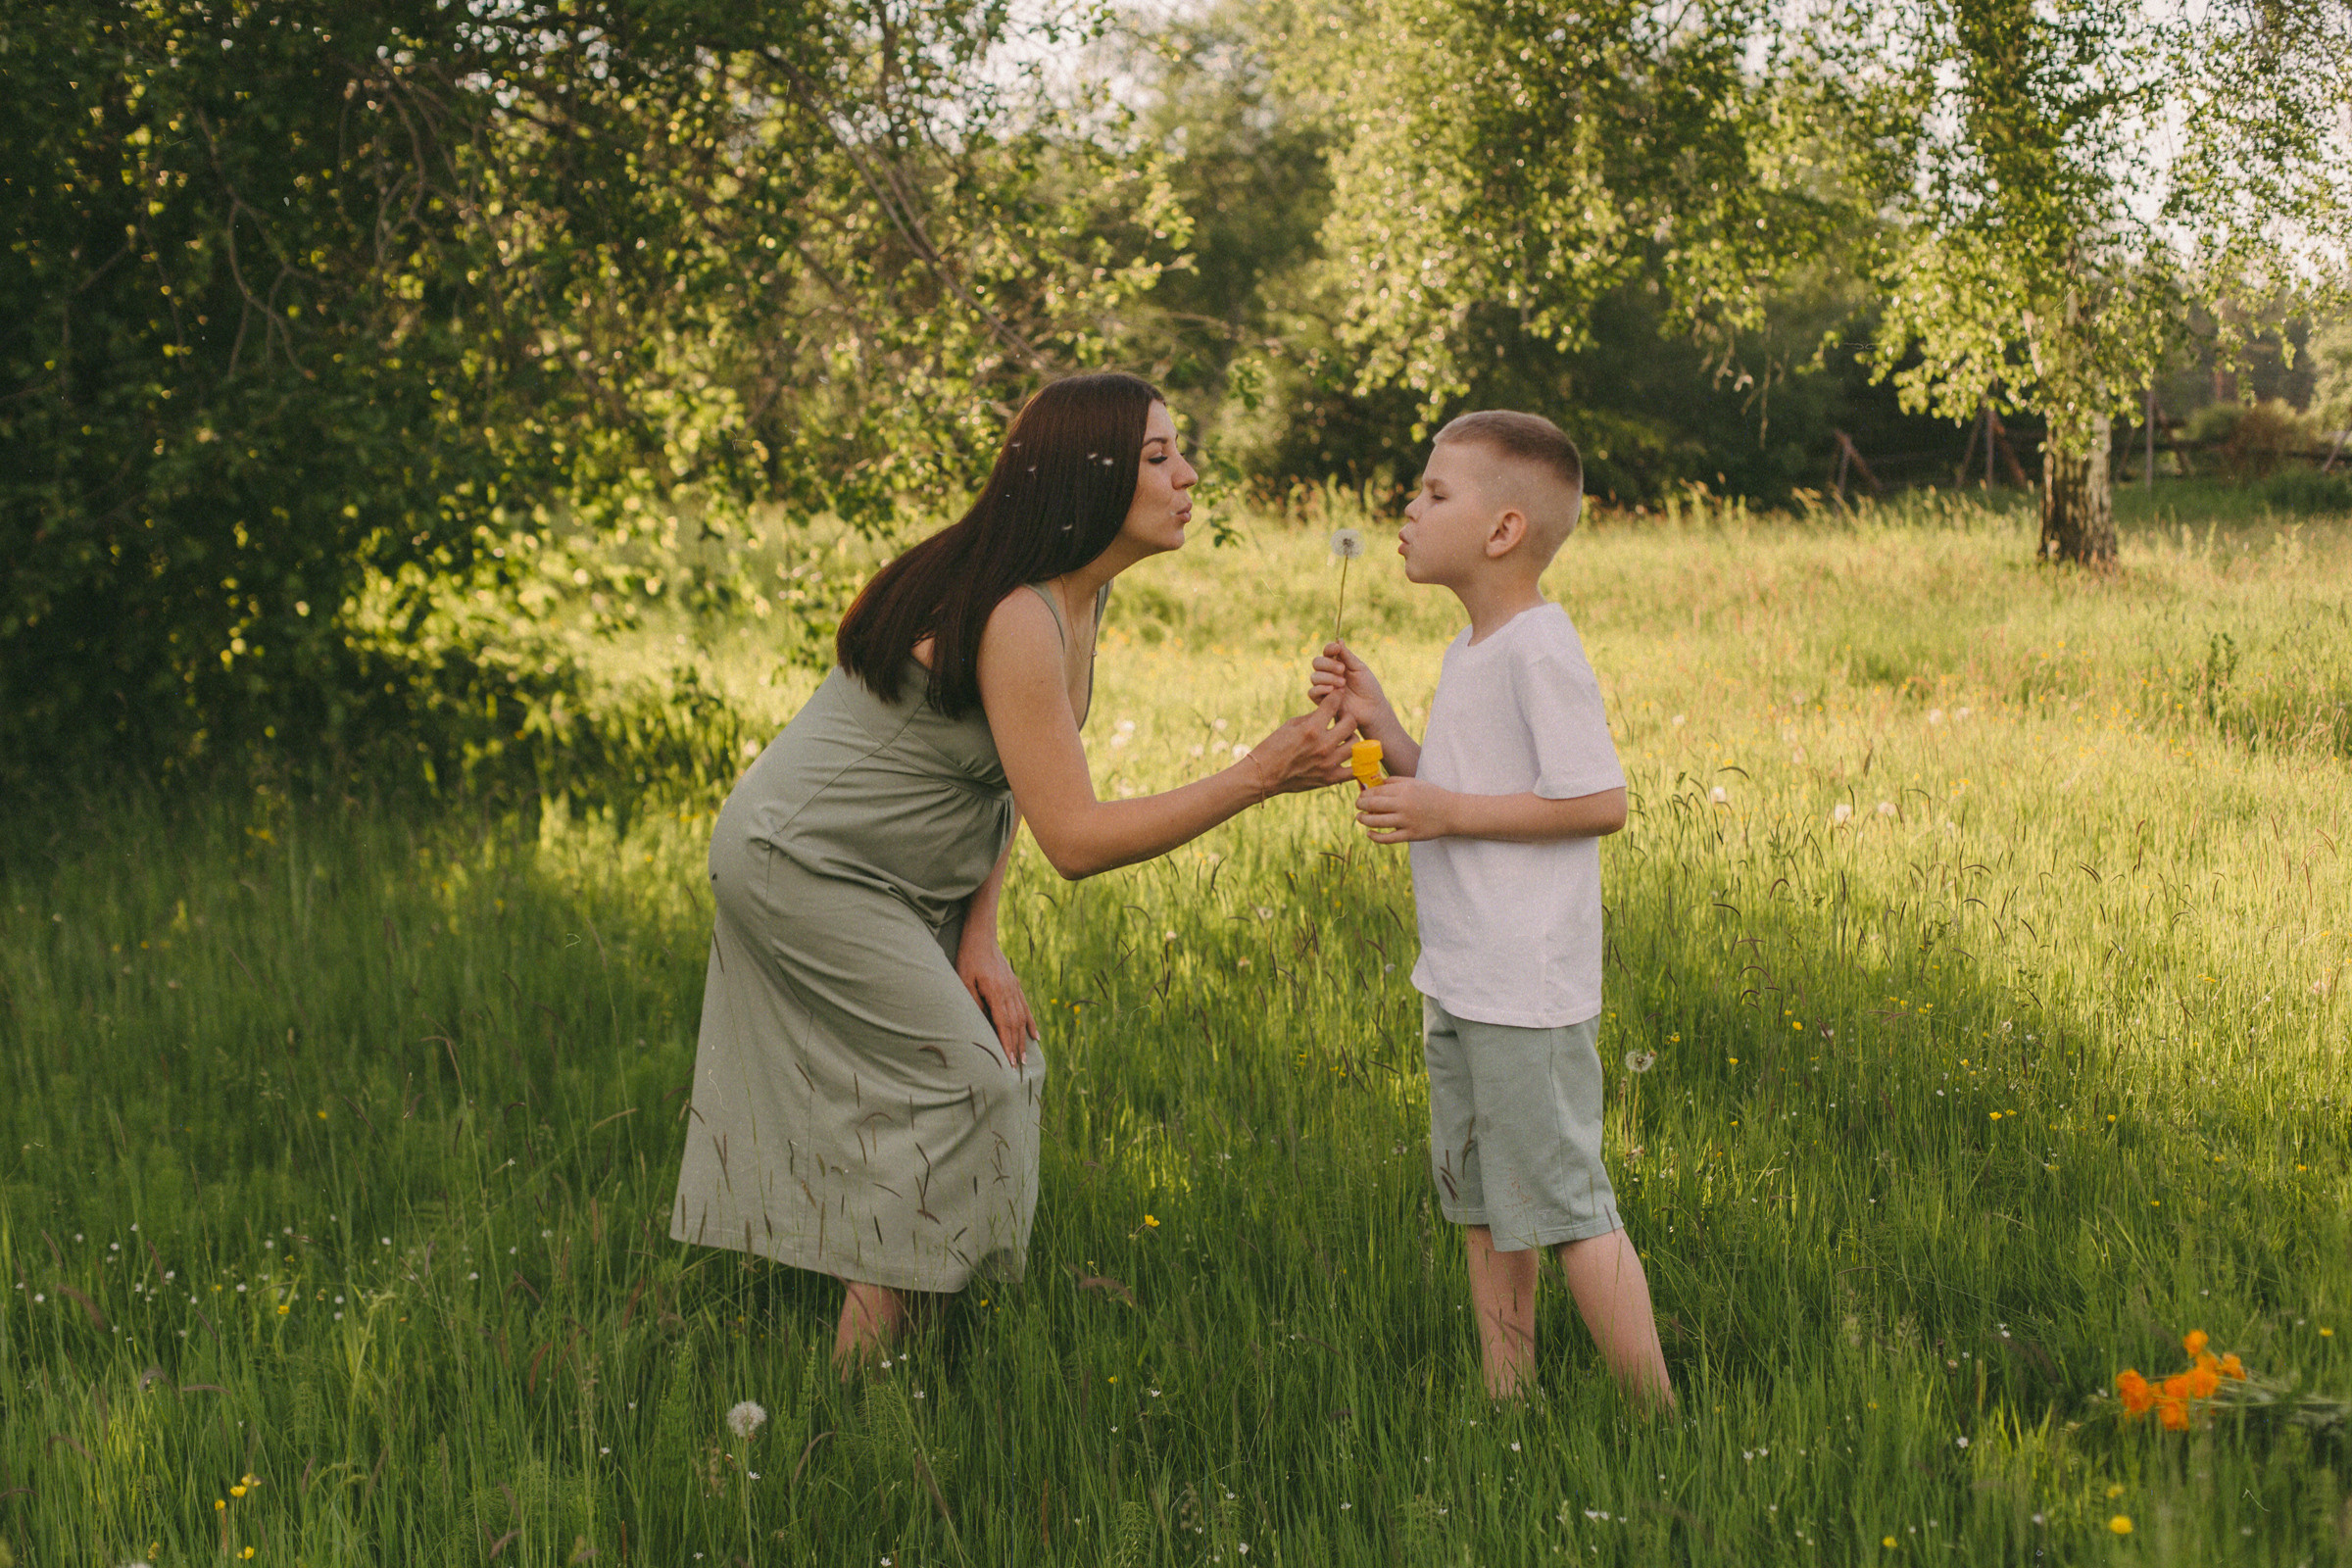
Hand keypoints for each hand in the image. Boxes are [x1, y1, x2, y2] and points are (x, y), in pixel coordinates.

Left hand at [955, 933, 1037, 1066]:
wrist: (981, 936)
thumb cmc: (968, 957)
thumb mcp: (964, 979)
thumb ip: (973, 1001)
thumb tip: (982, 1023)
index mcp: (996, 992)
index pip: (1003, 1024)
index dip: (1006, 1043)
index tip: (1008, 1061)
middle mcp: (1009, 991)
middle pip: (1015, 1024)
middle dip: (1016, 1046)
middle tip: (1018, 1066)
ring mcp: (1014, 988)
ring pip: (1022, 1017)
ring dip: (1024, 1038)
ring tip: (1025, 1056)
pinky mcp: (1015, 984)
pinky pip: (1025, 1007)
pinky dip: (1031, 1022)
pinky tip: (1035, 1035)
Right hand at [1242, 687, 1359, 796]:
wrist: (1264, 775)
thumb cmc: (1274, 746)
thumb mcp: (1291, 725)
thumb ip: (1313, 717)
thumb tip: (1330, 709)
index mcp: (1311, 729)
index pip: (1334, 704)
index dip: (1337, 695)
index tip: (1338, 695)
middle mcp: (1323, 745)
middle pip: (1351, 723)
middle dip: (1347, 717)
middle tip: (1341, 719)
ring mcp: (1328, 763)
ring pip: (1356, 744)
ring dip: (1351, 738)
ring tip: (1344, 738)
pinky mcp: (1329, 778)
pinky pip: (1354, 771)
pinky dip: (1354, 763)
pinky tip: (1348, 757)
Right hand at [1308, 640, 1391, 730]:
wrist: (1371, 709)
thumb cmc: (1368, 687)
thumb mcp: (1359, 668)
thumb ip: (1347, 656)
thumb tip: (1339, 639)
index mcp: (1338, 663)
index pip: (1327, 652)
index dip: (1329, 648)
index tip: (1336, 648)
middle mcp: (1329, 674)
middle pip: (1317, 662)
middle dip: (1328, 664)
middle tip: (1342, 670)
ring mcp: (1325, 687)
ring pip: (1314, 677)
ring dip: (1328, 678)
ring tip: (1343, 684)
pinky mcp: (1322, 701)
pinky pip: (1312, 692)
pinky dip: (1321, 689)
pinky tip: (1332, 690)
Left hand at [1356, 777, 1455, 842]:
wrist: (1452, 813)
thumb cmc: (1432, 795)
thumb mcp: (1415, 783)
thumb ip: (1395, 781)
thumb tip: (1375, 783)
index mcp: (1404, 790)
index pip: (1377, 791)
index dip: (1364, 794)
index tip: (1361, 796)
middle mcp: (1404, 805)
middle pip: (1373, 805)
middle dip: (1361, 805)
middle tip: (1358, 806)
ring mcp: (1407, 821)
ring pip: (1377, 822)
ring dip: (1364, 820)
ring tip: (1360, 818)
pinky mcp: (1411, 835)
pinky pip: (1388, 838)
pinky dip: (1375, 837)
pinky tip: (1370, 833)